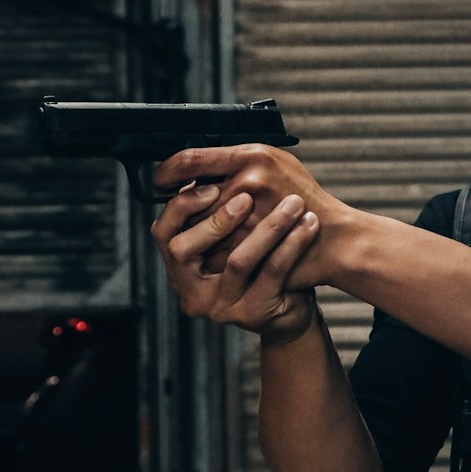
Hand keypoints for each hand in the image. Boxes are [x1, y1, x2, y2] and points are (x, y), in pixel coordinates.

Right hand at [150, 182, 319, 339]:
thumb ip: (213, 209)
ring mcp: (221, 306)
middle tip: (247, 197)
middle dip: (217, 219)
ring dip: (267, 227)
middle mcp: (192, 291)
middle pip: (185, 250)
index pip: (162, 232)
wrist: (289, 310)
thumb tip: (203, 158)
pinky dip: (291, 244)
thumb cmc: (257, 264)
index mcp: (181, 267)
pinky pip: (272, 273)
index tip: (210, 185)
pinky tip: (308, 223)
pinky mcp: (253, 313)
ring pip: (237, 261)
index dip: (181, 206)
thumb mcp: (230, 238)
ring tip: (293, 204)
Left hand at [153, 144, 343, 284]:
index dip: (168, 170)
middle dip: (183, 208)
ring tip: (204, 236)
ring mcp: (250, 217)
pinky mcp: (252, 247)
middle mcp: (250, 182)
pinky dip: (212, 257)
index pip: (192, 158)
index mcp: (254, 156)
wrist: (335, 239)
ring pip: (199, 228)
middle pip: (190, 197)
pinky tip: (219, 254)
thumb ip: (237, 163)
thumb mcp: (276, 165)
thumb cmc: (306, 199)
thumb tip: (194, 170)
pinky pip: (214, 254)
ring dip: (197, 235)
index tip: (160, 179)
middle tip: (180, 212)